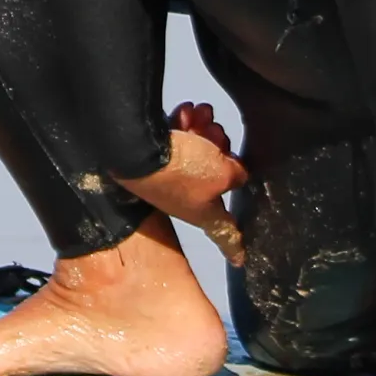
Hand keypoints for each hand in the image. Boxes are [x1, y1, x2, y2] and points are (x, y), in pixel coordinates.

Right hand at [119, 101, 249, 260]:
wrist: (134, 147)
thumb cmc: (182, 171)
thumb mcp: (223, 174)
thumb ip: (237, 174)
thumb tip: (235, 172)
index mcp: (204, 214)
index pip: (225, 235)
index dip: (234, 249)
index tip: (240, 261)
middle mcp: (186, 199)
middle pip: (216, 180)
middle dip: (222, 154)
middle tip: (218, 138)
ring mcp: (170, 178)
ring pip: (200, 156)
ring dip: (205, 133)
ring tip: (202, 116)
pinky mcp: (155, 158)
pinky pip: (180, 142)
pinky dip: (185, 127)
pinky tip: (185, 113)